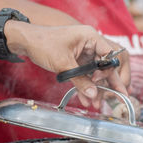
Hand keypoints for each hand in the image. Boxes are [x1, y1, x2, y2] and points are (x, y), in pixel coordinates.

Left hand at [4, 21, 127, 108]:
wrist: (27, 42)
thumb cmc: (43, 43)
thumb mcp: (62, 63)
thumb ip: (80, 80)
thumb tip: (93, 94)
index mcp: (91, 37)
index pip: (112, 55)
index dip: (113, 73)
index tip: (111, 88)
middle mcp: (90, 44)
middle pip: (107, 65)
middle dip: (109, 83)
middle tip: (115, 98)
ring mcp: (84, 53)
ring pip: (96, 73)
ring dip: (97, 88)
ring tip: (96, 104)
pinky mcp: (76, 61)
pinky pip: (85, 75)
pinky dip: (85, 87)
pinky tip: (85, 99)